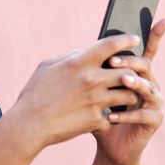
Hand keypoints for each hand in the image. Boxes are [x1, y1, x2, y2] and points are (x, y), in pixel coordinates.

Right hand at [7, 33, 158, 153]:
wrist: (30, 125)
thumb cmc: (35, 93)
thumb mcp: (46, 66)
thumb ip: (69, 56)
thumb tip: (84, 52)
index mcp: (78, 63)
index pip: (111, 45)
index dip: (126, 39)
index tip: (134, 39)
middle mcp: (91, 80)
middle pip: (128, 72)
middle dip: (133, 73)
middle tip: (131, 75)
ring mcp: (96, 101)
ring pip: (129, 95)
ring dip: (128, 95)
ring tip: (123, 96)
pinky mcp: (97, 120)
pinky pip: (114, 116)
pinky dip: (110, 117)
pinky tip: (104, 117)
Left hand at [92, 15, 164, 164]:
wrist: (106, 141)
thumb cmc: (97, 110)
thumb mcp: (92, 87)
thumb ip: (92, 69)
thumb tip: (80, 51)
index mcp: (136, 72)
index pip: (147, 50)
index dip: (157, 34)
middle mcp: (149, 83)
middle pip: (145, 65)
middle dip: (130, 61)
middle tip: (112, 60)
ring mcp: (154, 101)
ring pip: (149, 87)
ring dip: (134, 83)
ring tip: (121, 81)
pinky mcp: (153, 120)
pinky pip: (144, 114)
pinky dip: (127, 114)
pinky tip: (112, 116)